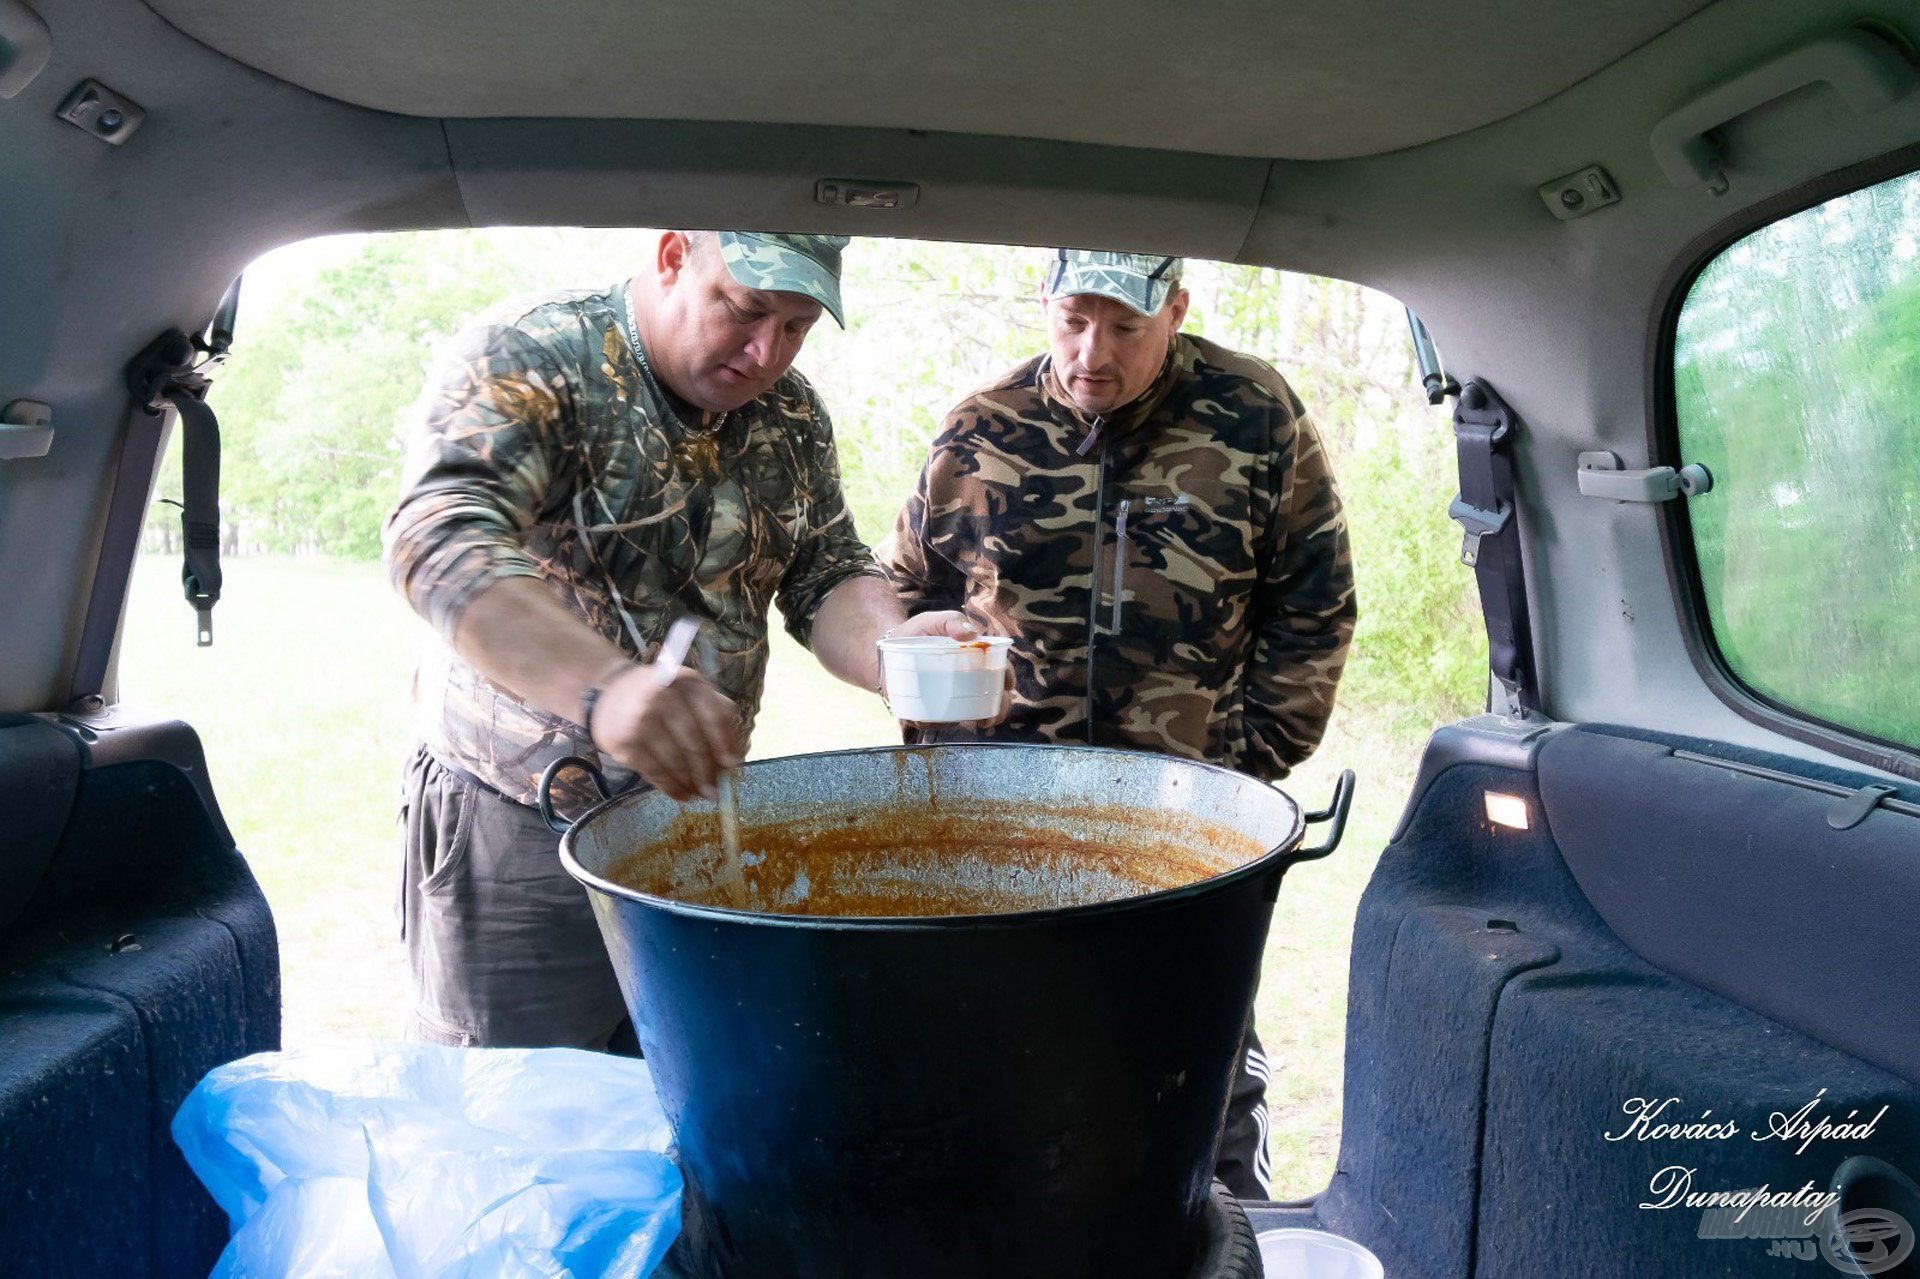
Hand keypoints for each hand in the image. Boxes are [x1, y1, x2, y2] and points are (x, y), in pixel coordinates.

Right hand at [590, 663, 744, 800]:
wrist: (611, 692)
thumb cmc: (663, 697)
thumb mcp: (691, 694)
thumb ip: (716, 716)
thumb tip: (736, 757)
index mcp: (688, 682)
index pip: (715, 716)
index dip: (726, 744)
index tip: (733, 766)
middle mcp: (664, 696)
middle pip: (694, 742)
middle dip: (707, 771)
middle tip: (714, 790)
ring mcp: (642, 718)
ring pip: (675, 759)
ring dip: (690, 782)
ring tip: (699, 795)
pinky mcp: (625, 740)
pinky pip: (653, 769)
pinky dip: (670, 786)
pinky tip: (680, 795)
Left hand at [882, 611, 1013, 728]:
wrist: (883, 655)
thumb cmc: (913, 635)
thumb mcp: (930, 621)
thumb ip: (949, 620)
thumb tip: (969, 633)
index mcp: (972, 660)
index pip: (998, 670)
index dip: (1007, 677)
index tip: (1008, 684)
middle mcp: (966, 683)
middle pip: (992, 698)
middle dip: (1000, 707)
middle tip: (996, 712)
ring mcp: (950, 700)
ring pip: (971, 713)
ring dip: (981, 718)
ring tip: (980, 720)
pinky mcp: (930, 713)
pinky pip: (939, 722)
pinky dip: (943, 723)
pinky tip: (944, 720)